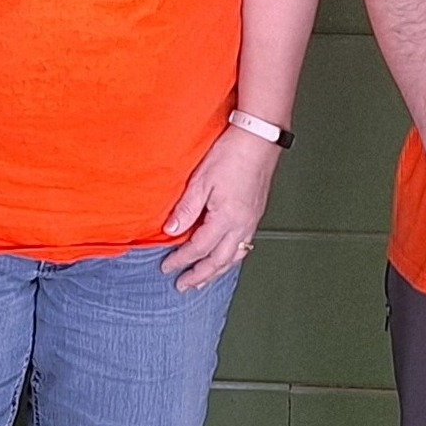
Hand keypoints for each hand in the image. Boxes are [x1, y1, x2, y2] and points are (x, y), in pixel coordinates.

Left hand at [160, 128, 280, 291]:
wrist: (258, 139)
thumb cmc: (231, 154)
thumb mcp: (201, 180)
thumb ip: (186, 208)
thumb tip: (172, 230)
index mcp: (226, 218)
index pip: (199, 248)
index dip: (181, 260)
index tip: (167, 267)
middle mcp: (242, 225)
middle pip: (218, 261)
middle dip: (200, 276)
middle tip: (183, 286)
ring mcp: (251, 221)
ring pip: (233, 257)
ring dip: (216, 272)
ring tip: (203, 281)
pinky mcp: (255, 215)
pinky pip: (243, 246)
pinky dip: (230, 259)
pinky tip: (224, 259)